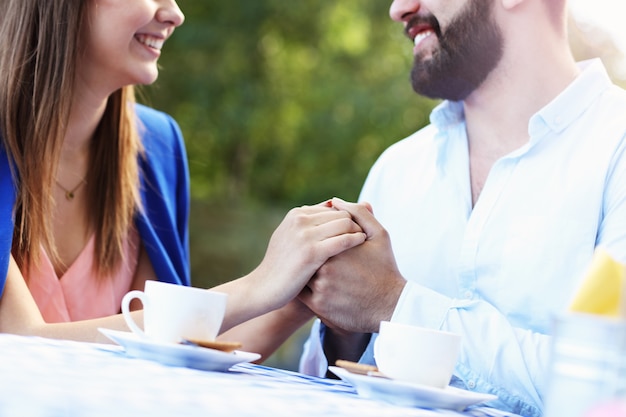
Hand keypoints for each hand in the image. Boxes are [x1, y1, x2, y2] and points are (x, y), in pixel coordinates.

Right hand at [252, 200, 366, 308]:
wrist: (263, 288)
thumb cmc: (281, 267)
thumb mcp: (291, 239)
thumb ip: (310, 223)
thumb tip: (332, 206)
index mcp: (296, 214)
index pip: (332, 208)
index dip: (346, 218)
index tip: (356, 230)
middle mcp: (300, 220)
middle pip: (341, 213)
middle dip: (354, 223)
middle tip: (366, 235)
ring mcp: (305, 235)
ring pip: (345, 223)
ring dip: (357, 230)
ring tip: (365, 242)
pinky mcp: (312, 252)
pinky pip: (343, 240)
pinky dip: (356, 240)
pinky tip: (361, 247)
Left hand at [299, 198, 405, 332]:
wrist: (391, 306)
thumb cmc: (385, 267)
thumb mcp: (379, 236)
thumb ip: (358, 214)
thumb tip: (336, 201)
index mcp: (337, 248)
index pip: (315, 234)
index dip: (318, 236)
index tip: (325, 239)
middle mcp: (325, 269)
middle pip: (305, 252)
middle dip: (309, 252)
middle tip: (317, 253)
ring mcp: (320, 289)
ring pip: (301, 272)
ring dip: (303, 269)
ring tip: (312, 267)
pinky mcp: (318, 306)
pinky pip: (301, 292)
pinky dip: (302, 286)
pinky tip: (313, 283)